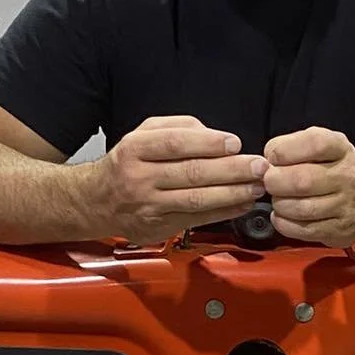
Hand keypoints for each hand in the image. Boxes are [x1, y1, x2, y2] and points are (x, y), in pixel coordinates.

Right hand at [88, 115, 265, 244]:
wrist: (96, 201)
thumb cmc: (126, 164)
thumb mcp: (142, 134)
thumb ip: (176, 127)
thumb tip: (212, 135)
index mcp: (135, 149)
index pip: (175, 144)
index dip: (208, 143)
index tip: (235, 143)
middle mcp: (139, 178)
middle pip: (191, 173)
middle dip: (231, 170)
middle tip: (259, 166)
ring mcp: (149, 206)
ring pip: (196, 199)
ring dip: (232, 193)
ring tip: (256, 186)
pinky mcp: (158, 227)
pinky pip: (196, 219)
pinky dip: (223, 212)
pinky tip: (242, 204)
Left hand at [262, 127, 354, 245]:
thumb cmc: (337, 171)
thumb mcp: (324, 146)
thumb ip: (295, 146)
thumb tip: (266, 162)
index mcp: (340, 148)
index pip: (313, 144)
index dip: (284, 151)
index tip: (273, 157)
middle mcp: (347, 176)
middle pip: (302, 181)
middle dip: (275, 182)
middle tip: (270, 182)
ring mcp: (346, 206)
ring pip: (301, 208)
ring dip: (280, 204)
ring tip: (279, 199)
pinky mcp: (339, 230)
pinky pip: (304, 230)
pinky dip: (284, 223)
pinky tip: (283, 216)